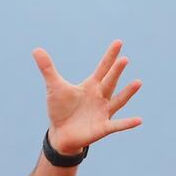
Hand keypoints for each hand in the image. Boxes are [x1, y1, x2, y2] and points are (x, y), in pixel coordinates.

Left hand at [33, 40, 142, 154]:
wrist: (61, 133)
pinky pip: (117, 125)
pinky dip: (127, 123)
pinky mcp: (102, 127)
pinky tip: (139, 120)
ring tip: (138, 82)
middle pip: (109, 82)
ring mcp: (103, 112)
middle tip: (124, 59)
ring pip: (117, 101)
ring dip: (127, 93)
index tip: (118, 42)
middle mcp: (100, 97)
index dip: (109, 56)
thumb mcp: (54, 87)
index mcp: (91, 86)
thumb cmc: (61, 109)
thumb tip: (36, 49)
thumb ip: (47, 68)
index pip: (102, 68)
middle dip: (116, 72)